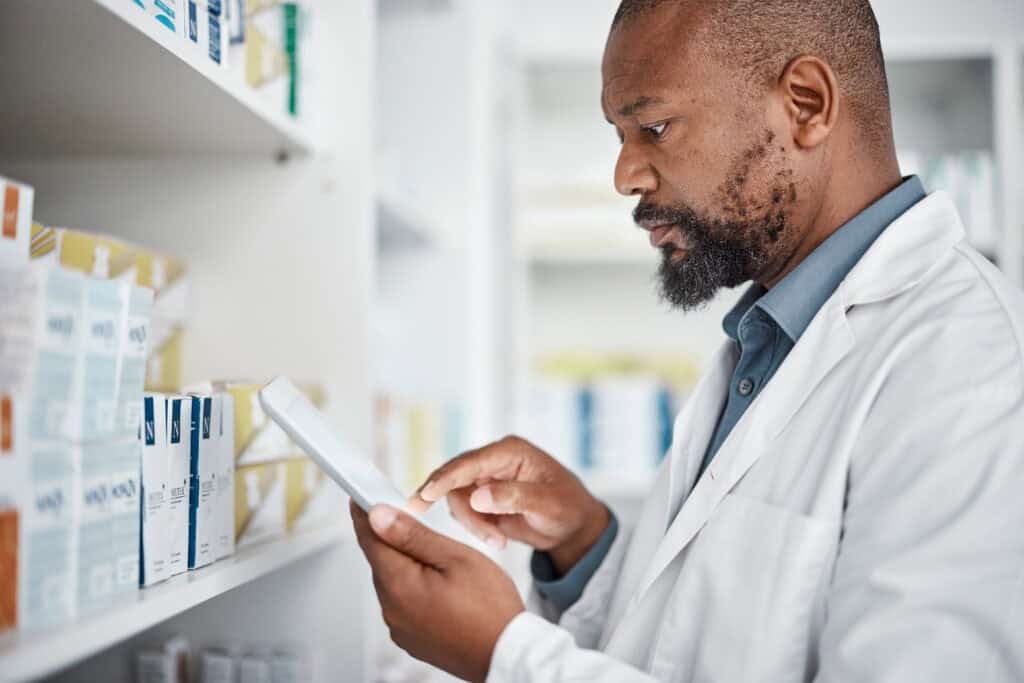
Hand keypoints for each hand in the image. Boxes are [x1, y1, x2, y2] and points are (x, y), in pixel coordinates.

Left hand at [351, 501, 524, 682]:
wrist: (507, 654)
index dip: (364, 513)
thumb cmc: (490, 608)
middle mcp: (392, 609)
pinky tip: (439, 583)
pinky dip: (413, 587)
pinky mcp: (411, 639)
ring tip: (437, 556)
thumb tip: (378, 516)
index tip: (360, 495)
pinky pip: (403, 603)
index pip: (369, 539)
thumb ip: (413, 535)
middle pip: (381, 560)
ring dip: (405, 563)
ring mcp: (400, 628)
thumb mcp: (455, 558)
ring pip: (393, 581)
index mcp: (399, 585)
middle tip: (409, 516)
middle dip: (391, 537)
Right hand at [408, 435, 609, 574]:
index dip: (445, 478)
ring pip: (457, 500)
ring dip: (472, 524)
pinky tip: (498, 539)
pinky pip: (464, 513)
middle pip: (456, 481)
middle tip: (471, 533)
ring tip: (498, 542)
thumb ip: (514, 497)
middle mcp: (493, 462)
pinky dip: (475, 529)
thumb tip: (478, 496)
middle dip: (461, 510)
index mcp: (510, 452)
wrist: (573, 527)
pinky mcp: (481, 500)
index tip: (425, 496)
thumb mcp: (548, 503)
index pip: (469, 462)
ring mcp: (485, 480)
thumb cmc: (568, 507)